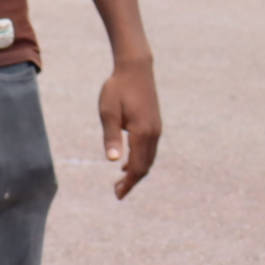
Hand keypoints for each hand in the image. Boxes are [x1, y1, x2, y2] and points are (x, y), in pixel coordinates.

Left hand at [98, 58, 161, 199]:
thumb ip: (111, 137)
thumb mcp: (108, 113)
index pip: (138, 167)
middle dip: (133, 182)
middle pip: (146, 166)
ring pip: (149, 158)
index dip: (129, 183)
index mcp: (142, 133)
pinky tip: (127, 163)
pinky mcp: (154, 123)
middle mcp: (153, 133)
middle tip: (117, 193)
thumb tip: (114, 160)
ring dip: (137, 172)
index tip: (117, 195)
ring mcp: (156, 128)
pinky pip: (150, 149)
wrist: (135, 69)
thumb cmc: (117, 89)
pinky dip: (141, 160)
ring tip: (121, 181)